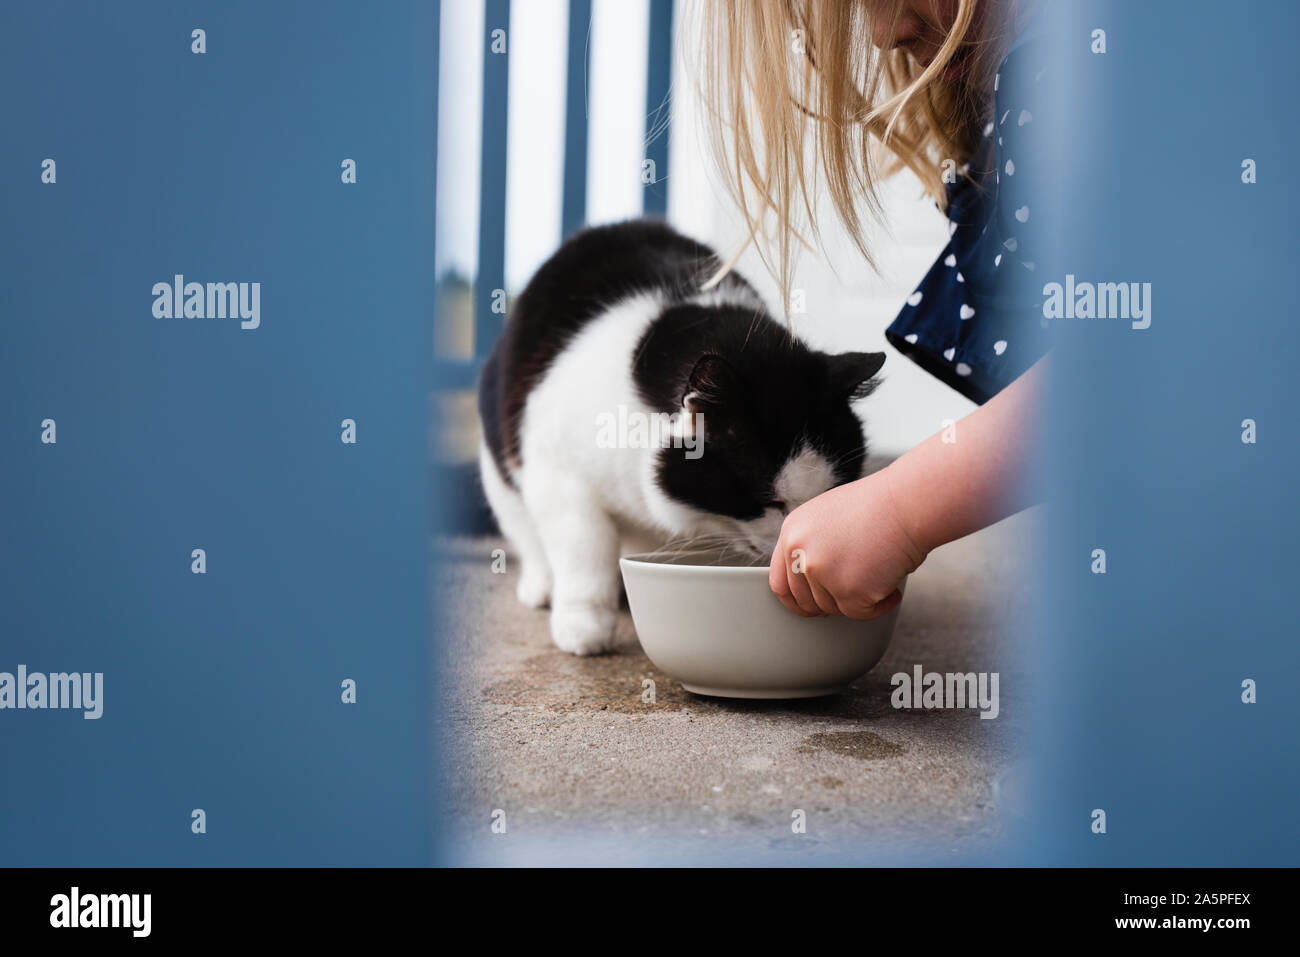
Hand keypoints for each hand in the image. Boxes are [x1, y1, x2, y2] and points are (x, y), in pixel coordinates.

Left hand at [768, 464, 924, 619]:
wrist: (909, 503)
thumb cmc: (880, 507)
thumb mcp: (828, 518)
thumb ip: (811, 545)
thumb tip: (810, 579)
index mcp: (792, 532)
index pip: (779, 582)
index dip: (796, 600)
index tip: (811, 607)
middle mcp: (800, 552)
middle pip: (806, 602)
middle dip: (831, 603)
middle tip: (855, 593)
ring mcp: (821, 572)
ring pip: (833, 609)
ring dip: (858, 600)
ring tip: (879, 574)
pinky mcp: (847, 590)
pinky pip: (860, 614)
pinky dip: (880, 605)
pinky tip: (891, 586)